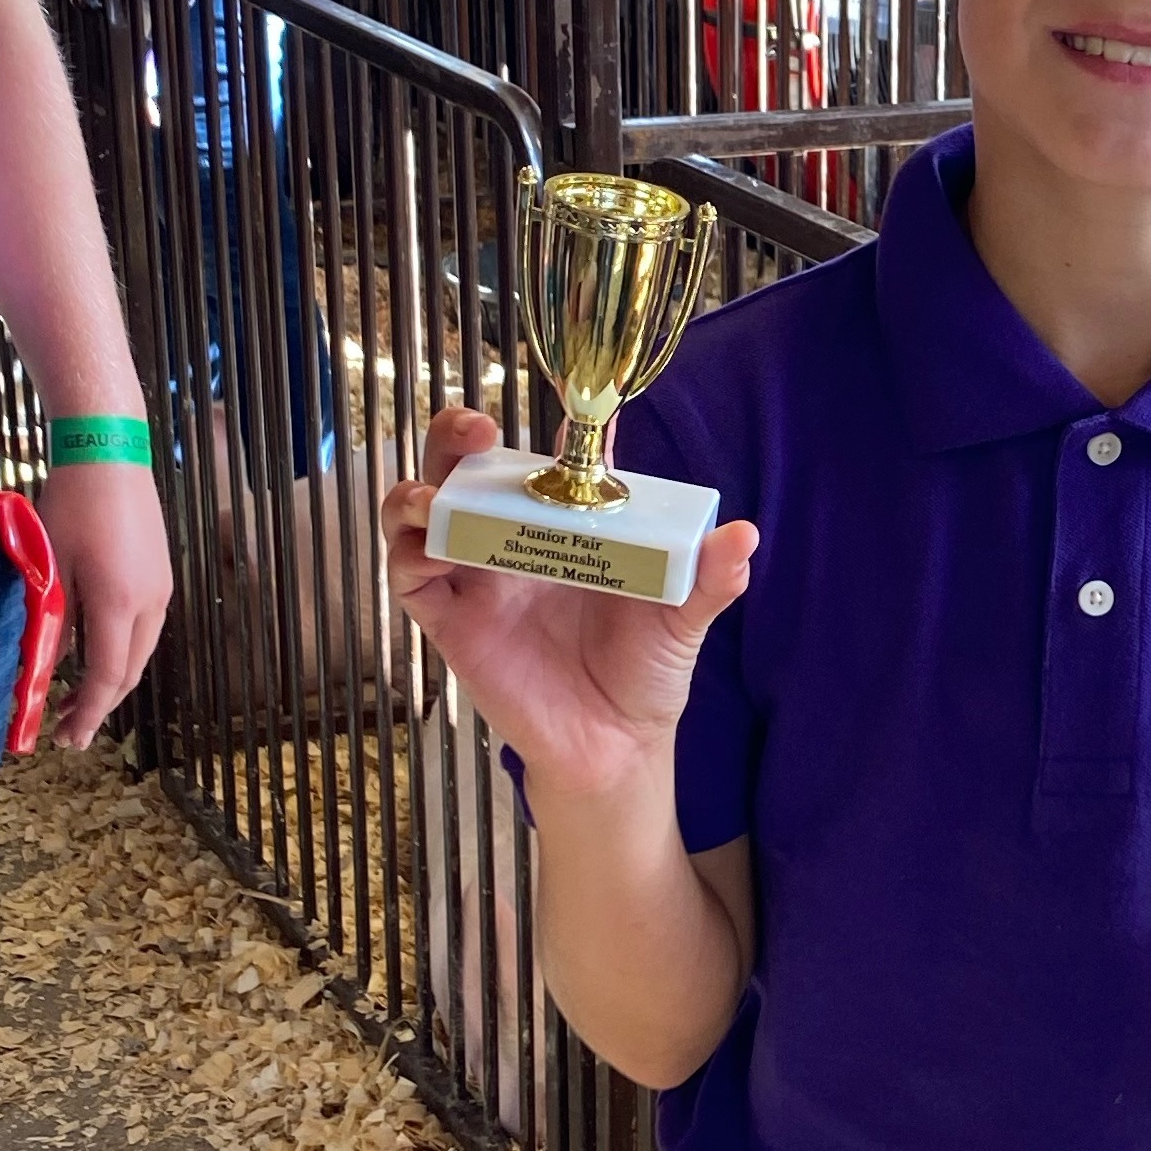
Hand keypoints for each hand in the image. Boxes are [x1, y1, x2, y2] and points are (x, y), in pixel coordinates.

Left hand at [33, 459, 173, 749]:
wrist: (110, 453)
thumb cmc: (73, 504)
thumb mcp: (51, 566)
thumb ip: (52, 620)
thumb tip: (44, 666)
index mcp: (120, 603)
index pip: (109, 676)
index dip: (88, 712)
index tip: (66, 738)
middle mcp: (151, 603)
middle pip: (132, 671)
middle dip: (102, 703)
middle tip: (68, 725)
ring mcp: (162, 589)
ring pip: (141, 651)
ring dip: (114, 678)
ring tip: (79, 692)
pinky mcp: (161, 575)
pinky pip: (145, 628)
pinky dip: (122, 650)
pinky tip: (97, 648)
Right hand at [380, 405, 758, 800]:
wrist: (617, 743)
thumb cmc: (646, 671)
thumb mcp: (684, 621)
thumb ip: (710, 579)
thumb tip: (743, 535)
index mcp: (570, 527)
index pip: (557, 464)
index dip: (564, 430)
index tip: (580, 407)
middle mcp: (516, 540)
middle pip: (466, 469)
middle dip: (456, 437)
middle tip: (475, 431)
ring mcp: (479, 577)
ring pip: (421, 513)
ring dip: (415, 492)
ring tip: (434, 495)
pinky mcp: (453, 620)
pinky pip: (410, 578)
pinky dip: (407, 556)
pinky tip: (426, 548)